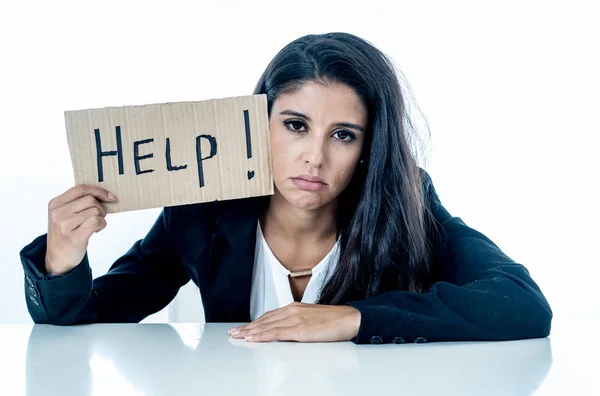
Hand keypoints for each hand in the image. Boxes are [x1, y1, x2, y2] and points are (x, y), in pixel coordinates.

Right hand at [45, 184, 115, 274]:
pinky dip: (101, 225)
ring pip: (95, 211)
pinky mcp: (73, 237)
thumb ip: (77, 203)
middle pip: (90, 200)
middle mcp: (57, 213)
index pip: (80, 189)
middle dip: (101, 208)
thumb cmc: (66, 234)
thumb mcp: (64, 215)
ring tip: (94, 226)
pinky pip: (96, 222)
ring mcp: (64, 225)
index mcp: (55, 204)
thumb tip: (103, 194)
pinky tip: (96, 230)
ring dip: (101, 218)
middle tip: (98, 217)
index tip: (110, 197)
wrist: (57, 259)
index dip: (98, 191)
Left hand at [228, 302, 360, 342]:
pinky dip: (263, 336)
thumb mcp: (312, 319)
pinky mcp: (301, 330)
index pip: (270, 316)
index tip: (244, 328)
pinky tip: (254, 339)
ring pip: (267, 326)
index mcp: (295, 308)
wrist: (351, 318)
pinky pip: (277, 333)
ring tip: (238, 336)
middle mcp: (293, 311)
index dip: (255, 322)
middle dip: (248, 327)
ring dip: (251, 332)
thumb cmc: (335, 320)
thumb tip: (287, 332)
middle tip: (233, 333)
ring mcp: (296, 319)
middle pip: (265, 320)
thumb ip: (298, 323)